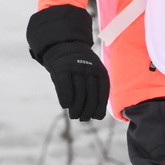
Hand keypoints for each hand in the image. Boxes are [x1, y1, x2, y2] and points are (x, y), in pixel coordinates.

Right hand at [27, 4, 109, 120]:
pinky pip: (65, 89)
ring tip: (75, 116)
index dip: (100, 106)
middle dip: (88, 110)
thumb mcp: (92, 72)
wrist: (62, 46)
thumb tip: (97, 115)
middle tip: (83, 118)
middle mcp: (89, 68)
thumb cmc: (79, 67)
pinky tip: (66, 106)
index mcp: (100, 69)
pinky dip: (66, 101)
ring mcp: (75, 68)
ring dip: (77, 109)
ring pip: (78, 94)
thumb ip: (96, 89)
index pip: (103, 91)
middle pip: (91, 94)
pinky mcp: (61, 70)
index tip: (96, 116)